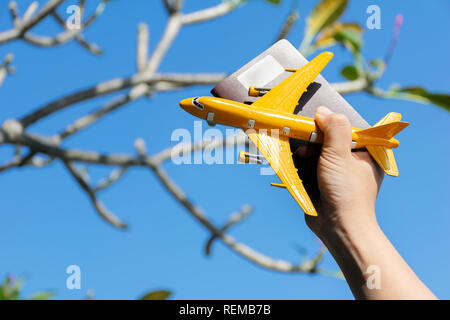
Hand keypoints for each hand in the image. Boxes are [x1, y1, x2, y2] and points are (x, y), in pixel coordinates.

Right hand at [293, 106, 383, 239]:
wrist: (338, 227)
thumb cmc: (347, 192)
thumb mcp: (340, 155)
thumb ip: (335, 130)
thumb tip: (323, 111)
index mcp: (365, 152)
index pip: (346, 128)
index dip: (330, 123)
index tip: (315, 120)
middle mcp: (352, 162)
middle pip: (328, 140)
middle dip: (314, 141)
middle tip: (304, 141)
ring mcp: (336, 173)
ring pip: (316, 153)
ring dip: (305, 153)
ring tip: (300, 157)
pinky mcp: (322, 184)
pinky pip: (309, 168)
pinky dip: (301, 166)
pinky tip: (296, 166)